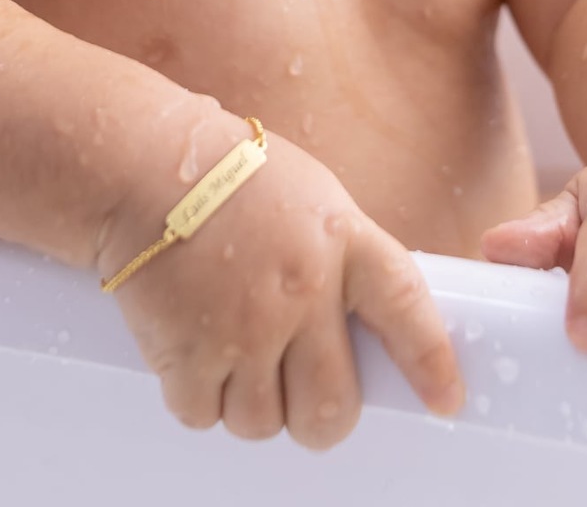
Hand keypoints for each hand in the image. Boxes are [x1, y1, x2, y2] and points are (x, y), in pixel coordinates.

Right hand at [97, 113, 464, 446]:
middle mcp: (302, 288)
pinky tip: (193, 347)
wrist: (142, 164)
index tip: (444, 399)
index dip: (430, 361)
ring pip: (263, 422)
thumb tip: (362, 329)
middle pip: (332, 406)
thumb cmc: (229, 176)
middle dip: (318, 416)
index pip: (406, 308)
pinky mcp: (188, 352)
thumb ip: (343, 260)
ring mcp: (245, 326)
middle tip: (302, 397)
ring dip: (249, 402)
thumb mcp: (312, 201)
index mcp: (340, 239)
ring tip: (232, 349)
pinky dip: (197, 396)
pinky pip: (202, 415)